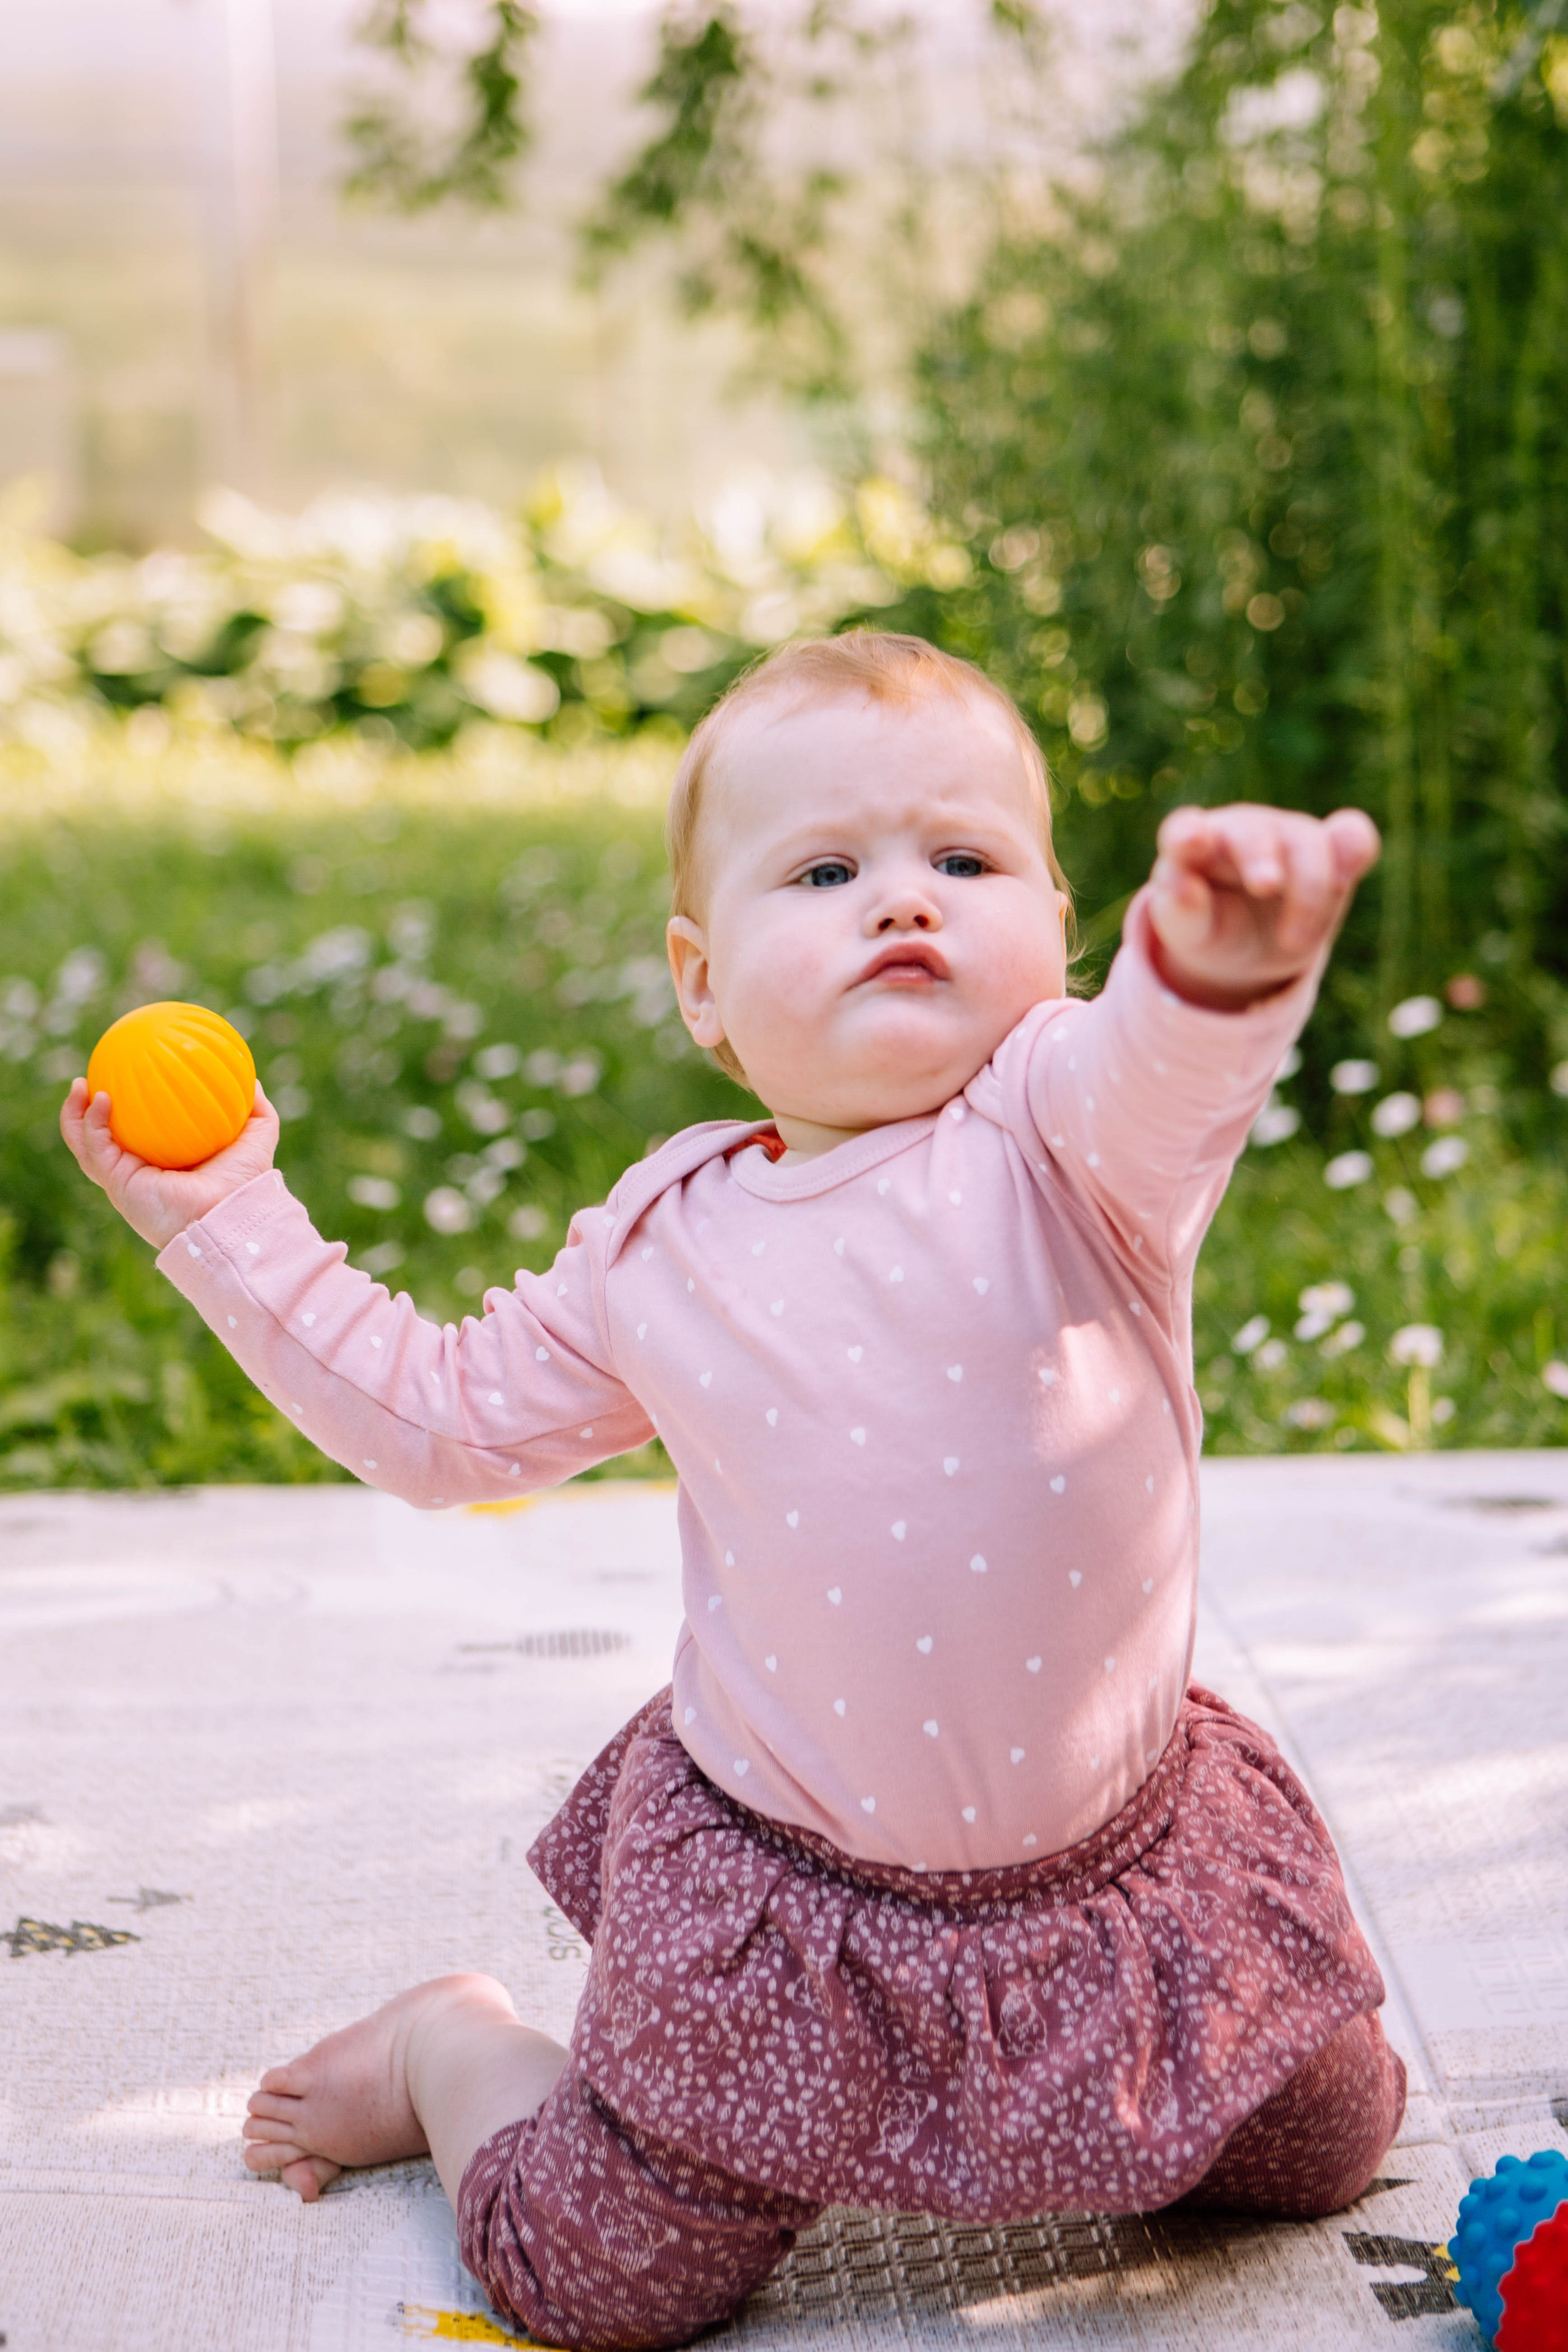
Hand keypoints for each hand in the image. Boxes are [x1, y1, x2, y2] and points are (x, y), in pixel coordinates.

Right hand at [59, 1077, 280, 1250]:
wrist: (230, 1214)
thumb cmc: (245, 1181)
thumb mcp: (256, 1136)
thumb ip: (254, 1108)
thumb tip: (252, 1080)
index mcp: (167, 1163)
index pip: (140, 1135)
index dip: (129, 1110)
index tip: (125, 1077)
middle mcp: (142, 1172)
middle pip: (104, 1140)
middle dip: (89, 1112)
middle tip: (90, 1080)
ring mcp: (126, 1179)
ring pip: (87, 1145)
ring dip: (76, 1115)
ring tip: (79, 1085)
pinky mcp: (118, 1183)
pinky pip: (94, 1149)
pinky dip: (90, 1123)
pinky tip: (100, 1099)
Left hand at [1146, 803, 1379, 1010]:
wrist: (1251, 944)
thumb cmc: (1212, 930)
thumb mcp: (1191, 932)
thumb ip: (1182, 912)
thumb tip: (1182, 887)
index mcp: (1193, 848)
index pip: (1181, 833)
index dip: (1186, 835)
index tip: (1192, 841)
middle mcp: (1241, 831)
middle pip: (1252, 836)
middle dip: (1260, 859)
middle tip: (1265, 886)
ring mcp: (1287, 835)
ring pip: (1307, 845)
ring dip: (1307, 893)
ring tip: (1292, 941)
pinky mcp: (1328, 848)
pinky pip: (1351, 836)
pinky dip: (1356, 848)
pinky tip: (1352, 870)